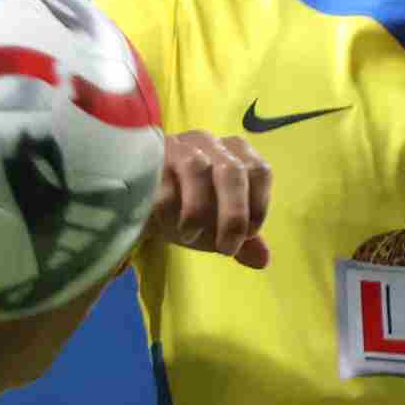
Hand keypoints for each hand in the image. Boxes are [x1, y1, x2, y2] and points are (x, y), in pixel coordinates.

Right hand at [145, 132, 273, 266]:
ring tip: (190, 237)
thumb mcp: (218, 226)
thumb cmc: (187, 208)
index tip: (248, 235)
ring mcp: (179, 147)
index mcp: (235, 154)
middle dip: (233, 215)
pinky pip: (163, 181)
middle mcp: (210, 144)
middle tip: (226, 248)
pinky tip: (167, 225)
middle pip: (232, 171)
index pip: (259, 171)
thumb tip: (263, 260)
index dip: (258, 205)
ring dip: (198, 211)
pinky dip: (168, 210)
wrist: (141, 202)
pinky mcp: (150, 158)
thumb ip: (242, 240)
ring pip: (197, 170)